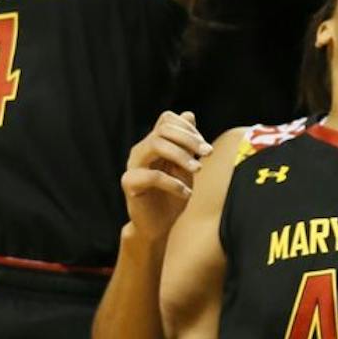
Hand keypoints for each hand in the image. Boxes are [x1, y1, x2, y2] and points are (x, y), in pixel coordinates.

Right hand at [121, 110, 212, 242]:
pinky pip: (152, 175)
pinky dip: (174, 183)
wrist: (162, 224)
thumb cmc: (175, 193)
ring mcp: (133, 165)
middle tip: (207, 154)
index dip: (188, 128)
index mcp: (154, 143)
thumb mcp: (187, 165)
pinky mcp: (129, 184)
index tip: (205, 146)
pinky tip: (186, 193)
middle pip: (162, 129)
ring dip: (181, 155)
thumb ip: (187, 143)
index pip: (167, 119)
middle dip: (189, 139)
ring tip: (198, 169)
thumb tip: (188, 114)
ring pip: (155, 144)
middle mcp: (141, 150)